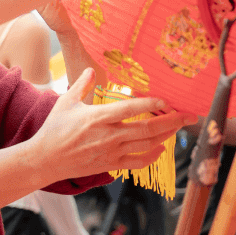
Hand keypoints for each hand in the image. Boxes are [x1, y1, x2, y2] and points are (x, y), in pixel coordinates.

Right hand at [26, 69, 195, 182]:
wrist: (46, 159)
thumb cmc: (54, 129)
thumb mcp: (66, 102)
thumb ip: (82, 85)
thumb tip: (90, 70)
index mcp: (98, 117)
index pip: (130, 108)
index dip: (151, 103)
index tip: (166, 99)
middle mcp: (109, 135)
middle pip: (148, 128)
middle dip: (172, 121)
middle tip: (189, 116)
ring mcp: (112, 151)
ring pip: (147, 144)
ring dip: (166, 135)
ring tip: (179, 127)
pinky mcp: (111, 164)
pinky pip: (139, 162)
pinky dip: (153, 155)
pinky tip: (161, 148)